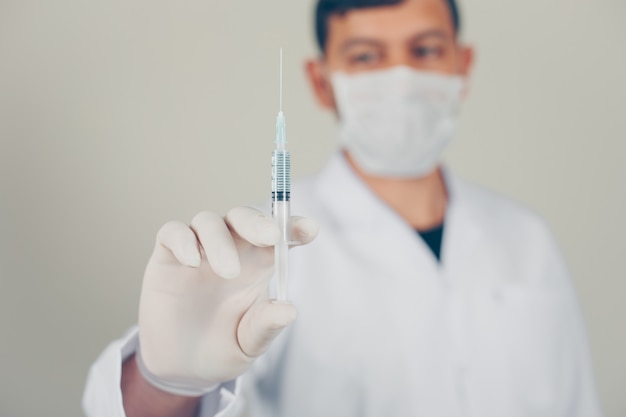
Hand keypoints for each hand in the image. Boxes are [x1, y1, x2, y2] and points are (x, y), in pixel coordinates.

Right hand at [136, 207, 317, 395]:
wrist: (179, 368)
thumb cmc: (221, 348)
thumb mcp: (248, 345)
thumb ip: (265, 327)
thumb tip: (289, 310)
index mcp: (258, 265)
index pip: (279, 236)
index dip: (294, 228)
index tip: (309, 230)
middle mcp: (230, 250)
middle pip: (243, 217)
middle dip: (258, 222)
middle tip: (270, 237)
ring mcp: (198, 250)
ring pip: (208, 221)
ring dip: (220, 240)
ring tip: (228, 272)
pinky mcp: (168, 256)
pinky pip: (173, 232)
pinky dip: (183, 239)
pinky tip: (192, 261)